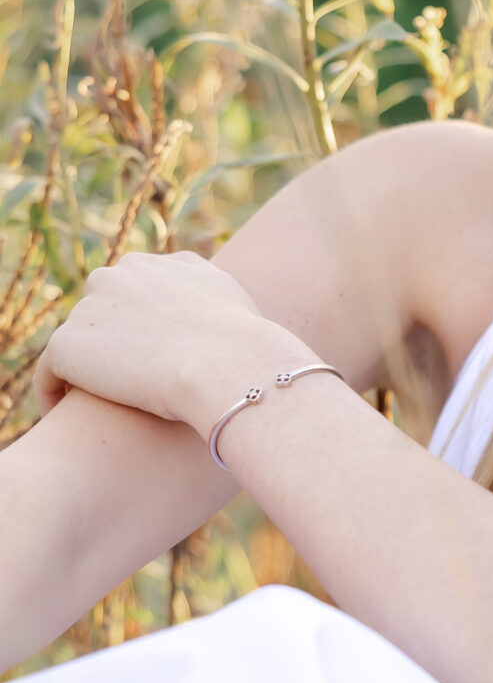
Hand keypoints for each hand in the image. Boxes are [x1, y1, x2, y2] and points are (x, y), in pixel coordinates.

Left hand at [35, 252, 297, 435]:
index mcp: (167, 265)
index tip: (153, 364)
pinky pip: (50, 372)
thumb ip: (229, 313)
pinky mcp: (68, 345)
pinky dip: (55, 393)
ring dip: (85, 371)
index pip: (140, 293)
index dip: (144, 330)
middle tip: (124, 389)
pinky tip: (70, 417)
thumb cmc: (252, 353)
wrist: (229, 366)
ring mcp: (92, 307)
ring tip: (97, 408)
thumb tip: (241, 332)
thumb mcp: (251, 319)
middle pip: (103, 310)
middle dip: (111, 345)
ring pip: (78, 342)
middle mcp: (124, 273)